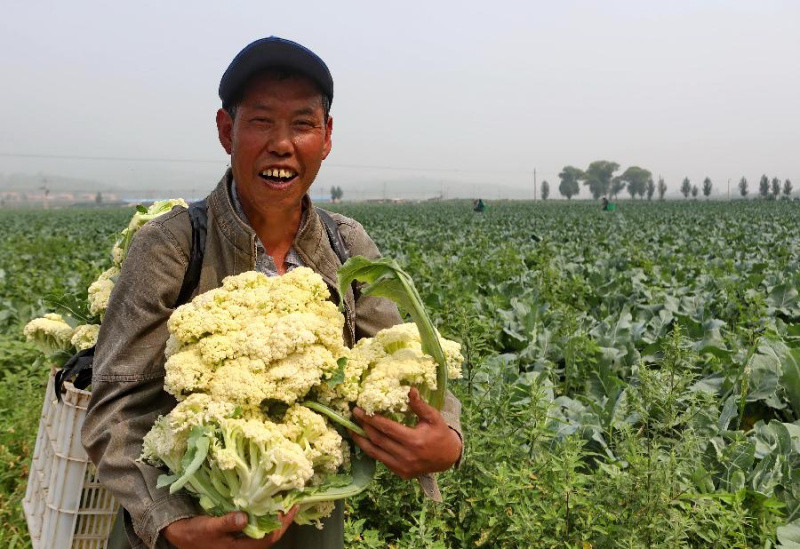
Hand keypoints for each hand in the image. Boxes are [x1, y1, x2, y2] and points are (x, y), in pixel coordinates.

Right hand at [162, 507, 297, 548]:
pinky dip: (266, 513)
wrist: (182, 535)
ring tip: (285, 499)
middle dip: (283, 518)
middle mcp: (246, 546)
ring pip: (266, 529)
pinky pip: (259, 525)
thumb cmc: (196, 533)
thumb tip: (244, 517)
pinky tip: (269, 503)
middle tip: (294, 500)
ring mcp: (244, 540)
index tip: (290, 507)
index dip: (281, 523)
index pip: (269, 537)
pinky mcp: (240, 534)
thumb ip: (227, 523)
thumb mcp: (210, 527)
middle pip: (272, 533)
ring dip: (276, 515)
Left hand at [351, 388, 461, 478]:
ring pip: (375, 453)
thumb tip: (409, 389)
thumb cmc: (440, 434)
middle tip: (353, 416)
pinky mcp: (400, 473)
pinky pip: (381, 460)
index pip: (386, 428)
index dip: (371, 418)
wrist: (448, 458)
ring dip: (361, 441)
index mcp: (414, 441)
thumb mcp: (433, 417)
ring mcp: (402, 467)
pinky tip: (365, 441)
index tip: (358, 410)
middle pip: (378, 440)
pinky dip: (372, 450)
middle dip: (363, 427)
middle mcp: (406, 456)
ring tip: (351, 430)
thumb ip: (419, 405)